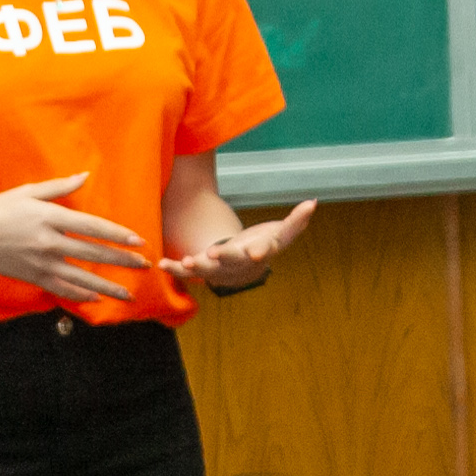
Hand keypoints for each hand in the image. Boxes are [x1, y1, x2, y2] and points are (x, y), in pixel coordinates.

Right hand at [0, 172, 151, 304]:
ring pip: (82, 277)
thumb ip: (60, 187)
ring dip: (108, 286)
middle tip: (145, 265)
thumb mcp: (29, 192)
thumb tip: (85, 176)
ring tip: (129, 293)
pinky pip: (62, 289)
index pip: (93, 227)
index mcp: (50, 217)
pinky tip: (97, 300)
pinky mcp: (33, 277)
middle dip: (122, 261)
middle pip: (93, 253)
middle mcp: (49, 242)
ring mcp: (41, 263)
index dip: (118, 235)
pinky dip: (81, 296)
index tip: (139, 241)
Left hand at [167, 199, 316, 290]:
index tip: (256, 254)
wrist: (245, 270)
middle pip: (232, 262)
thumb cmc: (264, 244)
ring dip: (197, 267)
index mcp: (258, 252)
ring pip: (208, 270)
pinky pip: (187, 272)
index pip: (262, 251)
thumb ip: (296, 221)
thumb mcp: (282, 233)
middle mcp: (239, 264)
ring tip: (186, 261)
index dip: (259, 251)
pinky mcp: (203, 269)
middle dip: (223, 259)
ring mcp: (220, 269)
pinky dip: (175, 269)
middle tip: (214, 255)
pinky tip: (163, 263)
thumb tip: (313, 203)